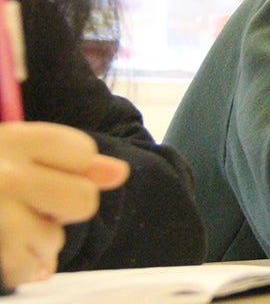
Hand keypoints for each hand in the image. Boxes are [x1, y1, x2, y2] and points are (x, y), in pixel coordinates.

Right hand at [0, 122, 128, 288]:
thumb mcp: (11, 151)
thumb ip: (70, 162)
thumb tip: (119, 174)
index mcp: (12, 139)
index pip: (83, 153)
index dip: (75, 168)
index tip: (45, 170)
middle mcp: (2, 174)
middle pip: (81, 200)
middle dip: (63, 208)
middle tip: (30, 204)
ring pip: (52, 240)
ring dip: (37, 244)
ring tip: (7, 229)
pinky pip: (25, 270)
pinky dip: (22, 269)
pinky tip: (6, 254)